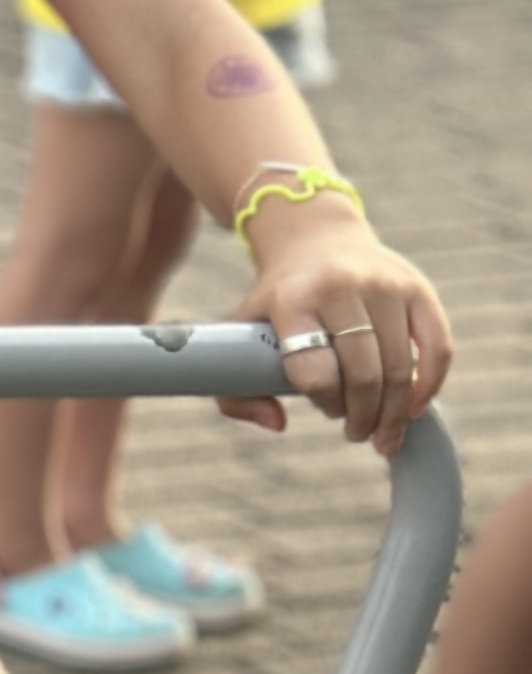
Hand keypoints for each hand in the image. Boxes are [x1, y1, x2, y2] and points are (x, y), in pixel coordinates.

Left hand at [239, 214, 447, 453]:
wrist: (316, 239)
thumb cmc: (279, 300)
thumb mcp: (242, 332)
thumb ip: (237, 390)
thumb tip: (277, 424)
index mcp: (292, 301)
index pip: (315, 370)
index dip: (324, 401)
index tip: (327, 410)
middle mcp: (340, 288)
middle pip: (363, 373)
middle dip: (363, 416)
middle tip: (358, 434)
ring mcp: (384, 285)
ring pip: (400, 366)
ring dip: (394, 411)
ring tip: (384, 433)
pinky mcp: (418, 288)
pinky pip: (437, 347)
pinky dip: (430, 384)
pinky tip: (416, 407)